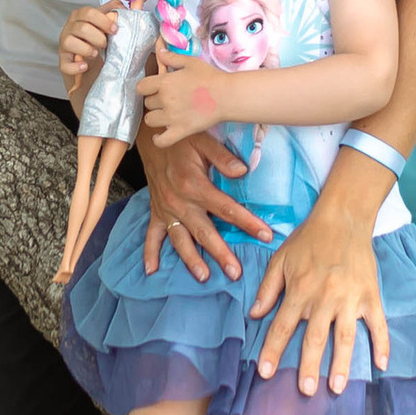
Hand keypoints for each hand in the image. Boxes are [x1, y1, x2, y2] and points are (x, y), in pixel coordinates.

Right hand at [59, 1, 121, 98]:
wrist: (92, 70)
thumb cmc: (101, 44)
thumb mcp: (109, 28)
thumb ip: (120, 14)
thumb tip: (137, 2)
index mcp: (82, 16)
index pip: (89, 12)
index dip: (104, 20)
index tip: (115, 30)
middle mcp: (70, 28)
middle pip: (82, 27)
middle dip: (98, 37)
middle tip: (106, 45)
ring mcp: (64, 45)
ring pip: (70, 42)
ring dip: (87, 49)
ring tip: (96, 54)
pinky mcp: (62, 63)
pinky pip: (65, 64)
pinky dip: (76, 66)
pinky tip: (85, 66)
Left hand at [138, 59, 225, 147]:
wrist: (227, 95)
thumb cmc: (211, 77)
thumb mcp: (190, 62)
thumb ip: (172, 57)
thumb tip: (160, 52)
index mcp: (165, 82)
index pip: (141, 87)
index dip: (146, 87)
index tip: (153, 88)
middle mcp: (165, 100)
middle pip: (147, 103)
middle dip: (155, 100)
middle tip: (167, 99)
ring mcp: (171, 117)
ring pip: (150, 120)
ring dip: (155, 117)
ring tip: (165, 114)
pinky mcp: (180, 131)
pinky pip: (161, 141)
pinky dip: (158, 139)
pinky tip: (160, 135)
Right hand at [141, 127, 269, 280]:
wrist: (151, 137)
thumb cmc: (181, 139)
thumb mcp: (203, 140)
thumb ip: (223, 157)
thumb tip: (243, 171)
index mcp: (195, 185)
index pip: (226, 208)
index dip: (248, 223)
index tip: (266, 236)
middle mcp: (179, 202)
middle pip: (204, 232)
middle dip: (220, 253)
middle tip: (235, 273)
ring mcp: (166, 210)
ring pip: (180, 240)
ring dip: (191, 260)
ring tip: (203, 277)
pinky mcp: (156, 212)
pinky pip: (151, 236)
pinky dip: (150, 253)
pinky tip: (152, 271)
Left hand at [250, 186, 388, 399]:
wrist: (343, 218)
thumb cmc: (309, 239)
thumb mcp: (281, 259)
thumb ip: (268, 288)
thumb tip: (255, 314)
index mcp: (300, 290)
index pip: (282, 327)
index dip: (273, 351)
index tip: (266, 374)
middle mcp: (324, 298)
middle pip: (314, 338)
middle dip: (309, 367)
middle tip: (305, 391)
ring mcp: (350, 299)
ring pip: (345, 337)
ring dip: (342, 364)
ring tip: (338, 387)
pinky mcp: (370, 296)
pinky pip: (378, 324)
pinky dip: (382, 344)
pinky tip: (382, 365)